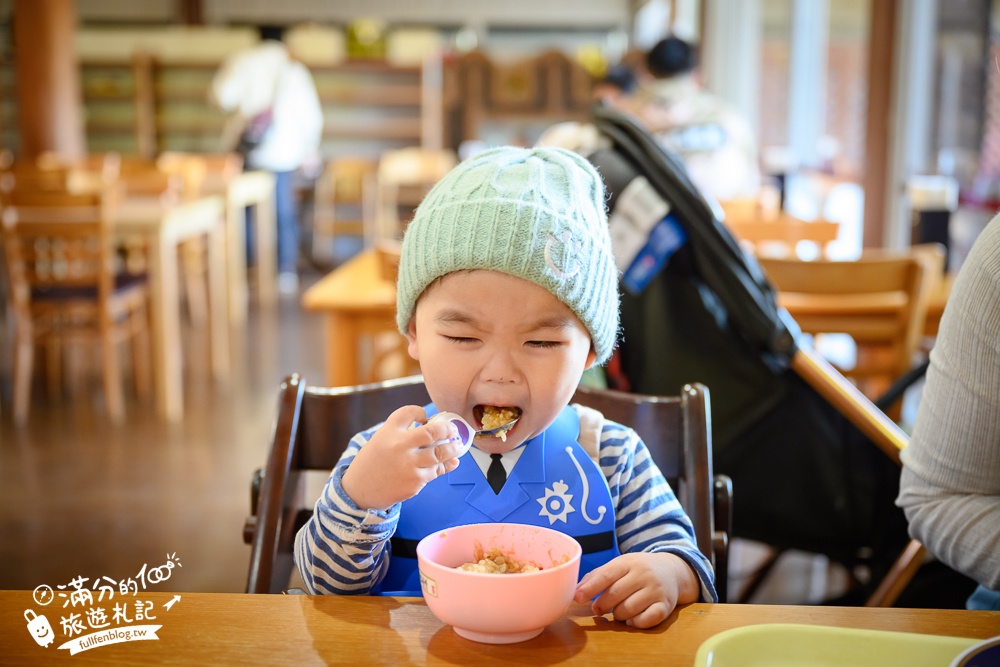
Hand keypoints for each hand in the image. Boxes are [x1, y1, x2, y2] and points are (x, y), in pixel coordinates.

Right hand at [341, 405, 464, 510]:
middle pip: (432, 433)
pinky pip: (435, 472)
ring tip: (457, 446)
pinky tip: (452, 463)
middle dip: (448, 430)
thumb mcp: (380, 439)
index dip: (420, 412)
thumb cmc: (373, 463)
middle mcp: (399, 446)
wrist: (360, 491)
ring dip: (452, 449)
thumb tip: (429, 426)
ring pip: (439, 454)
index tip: (425, 417)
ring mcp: (409, 466)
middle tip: (453, 430)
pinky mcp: (415, 483)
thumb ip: (401, 431)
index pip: (409, 412)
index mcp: (389, 432)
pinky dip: (444, 466)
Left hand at [573, 552, 699, 628]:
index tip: (577, 598)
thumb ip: (597, 576)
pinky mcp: (665, 606)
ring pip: (628, 610)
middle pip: (615, 594)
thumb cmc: (638, 569)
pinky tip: (631, 619)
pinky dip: (634, 623)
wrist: (672, 571)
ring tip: (618, 610)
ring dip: (617, 615)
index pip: (606, 575)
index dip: (590, 588)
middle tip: (598, 608)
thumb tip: (575, 591)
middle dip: (602, 605)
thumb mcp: (619, 565)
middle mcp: (643, 575)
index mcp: (628, 562)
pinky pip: (645, 620)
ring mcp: (656, 591)